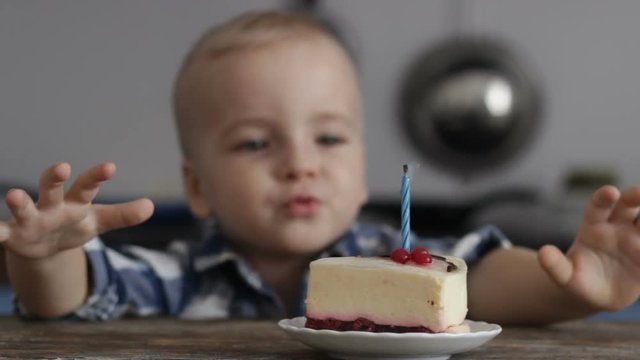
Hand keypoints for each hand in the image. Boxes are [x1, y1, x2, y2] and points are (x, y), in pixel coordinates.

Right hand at [0, 162, 153, 259]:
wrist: (45, 245)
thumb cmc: (74, 225)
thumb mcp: (100, 221)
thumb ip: (123, 215)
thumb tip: (150, 206)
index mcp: (75, 201)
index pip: (88, 186)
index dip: (98, 177)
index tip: (111, 167)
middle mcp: (51, 205)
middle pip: (53, 187)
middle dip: (55, 176)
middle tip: (62, 166)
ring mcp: (30, 218)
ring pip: (23, 206)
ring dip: (18, 201)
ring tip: (13, 194)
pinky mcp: (13, 235)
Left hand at [538, 185, 639, 310]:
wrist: (596, 293)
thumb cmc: (577, 279)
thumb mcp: (564, 276)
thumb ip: (555, 266)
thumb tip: (543, 253)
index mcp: (594, 228)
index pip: (598, 207)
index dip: (603, 198)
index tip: (610, 192)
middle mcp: (618, 228)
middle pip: (629, 206)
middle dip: (636, 196)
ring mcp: (636, 240)